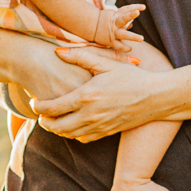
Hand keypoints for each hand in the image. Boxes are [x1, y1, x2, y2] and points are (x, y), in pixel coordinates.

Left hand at [36, 55, 176, 140]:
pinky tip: (72, 126)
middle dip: (44, 122)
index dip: (38, 107)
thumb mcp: (106, 63)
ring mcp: (99, 126)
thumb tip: (58, 51)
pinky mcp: (107, 133)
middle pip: (56, 126)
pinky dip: (73, 134)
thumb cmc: (132, 77)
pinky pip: (83, 139)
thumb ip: (81, 56)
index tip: (34, 102)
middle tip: (39, 115)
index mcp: (86, 96)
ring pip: (69, 135)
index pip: (52, 107)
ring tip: (53, 121)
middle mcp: (90, 115)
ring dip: (57, 130)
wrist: (156, 97)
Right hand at [93, 3, 144, 51]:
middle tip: (137, 12)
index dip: (134, 7)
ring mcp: (113, 32)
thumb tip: (132, 24)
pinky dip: (124, 48)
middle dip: (130, 15)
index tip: (144, 7)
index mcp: (116, 15)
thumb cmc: (104, 20)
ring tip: (141, 38)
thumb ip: (123, 20)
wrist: (90, 26)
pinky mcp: (110, 41)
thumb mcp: (113, 17)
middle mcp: (115, 23)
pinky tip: (130, 49)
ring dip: (133, 37)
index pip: (126, 9)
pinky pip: (118, 46)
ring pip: (123, 34)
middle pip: (123, 18)